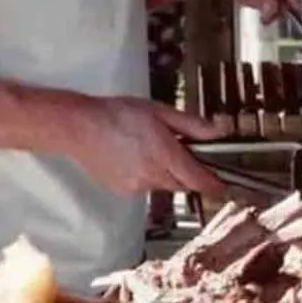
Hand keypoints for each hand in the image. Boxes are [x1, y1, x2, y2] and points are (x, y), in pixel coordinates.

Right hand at [62, 96, 226, 195]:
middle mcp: (153, 175)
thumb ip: (191, 125)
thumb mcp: (160, 112)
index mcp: (165, 154)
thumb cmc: (117, 114)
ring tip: (149, 149)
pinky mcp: (124, 191)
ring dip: (165, 173)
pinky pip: (144, 186)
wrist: (79, 127)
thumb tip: (217, 132)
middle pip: (182, 183)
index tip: (222, 185)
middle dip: (187, 173)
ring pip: (163, 185)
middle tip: (180, 152)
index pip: (198, 180)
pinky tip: (133, 157)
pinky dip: (146, 175)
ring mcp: (137, 186)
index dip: (214, 184)